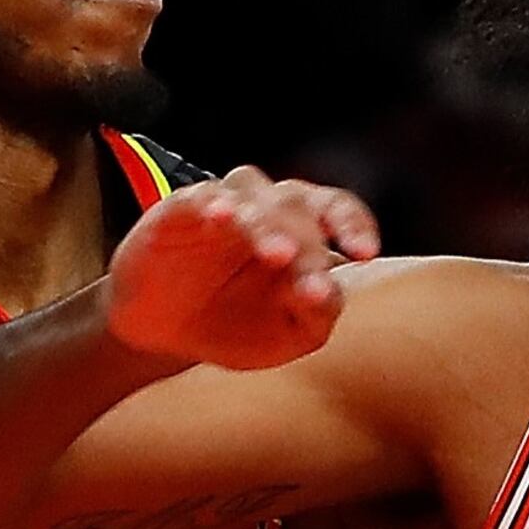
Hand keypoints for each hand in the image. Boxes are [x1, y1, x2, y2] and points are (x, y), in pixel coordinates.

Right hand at [104, 168, 381, 370]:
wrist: (163, 330)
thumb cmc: (235, 324)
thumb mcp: (283, 336)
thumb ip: (316, 317)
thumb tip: (330, 295)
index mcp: (304, 231)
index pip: (336, 209)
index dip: (354, 223)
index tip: (365, 253)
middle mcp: (269, 209)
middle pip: (298, 206)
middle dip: (308, 247)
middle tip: (309, 288)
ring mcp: (226, 205)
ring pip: (255, 193)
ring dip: (269, 221)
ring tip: (278, 254)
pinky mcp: (182, 208)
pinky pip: (202, 196)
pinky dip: (214, 203)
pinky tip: (220, 218)